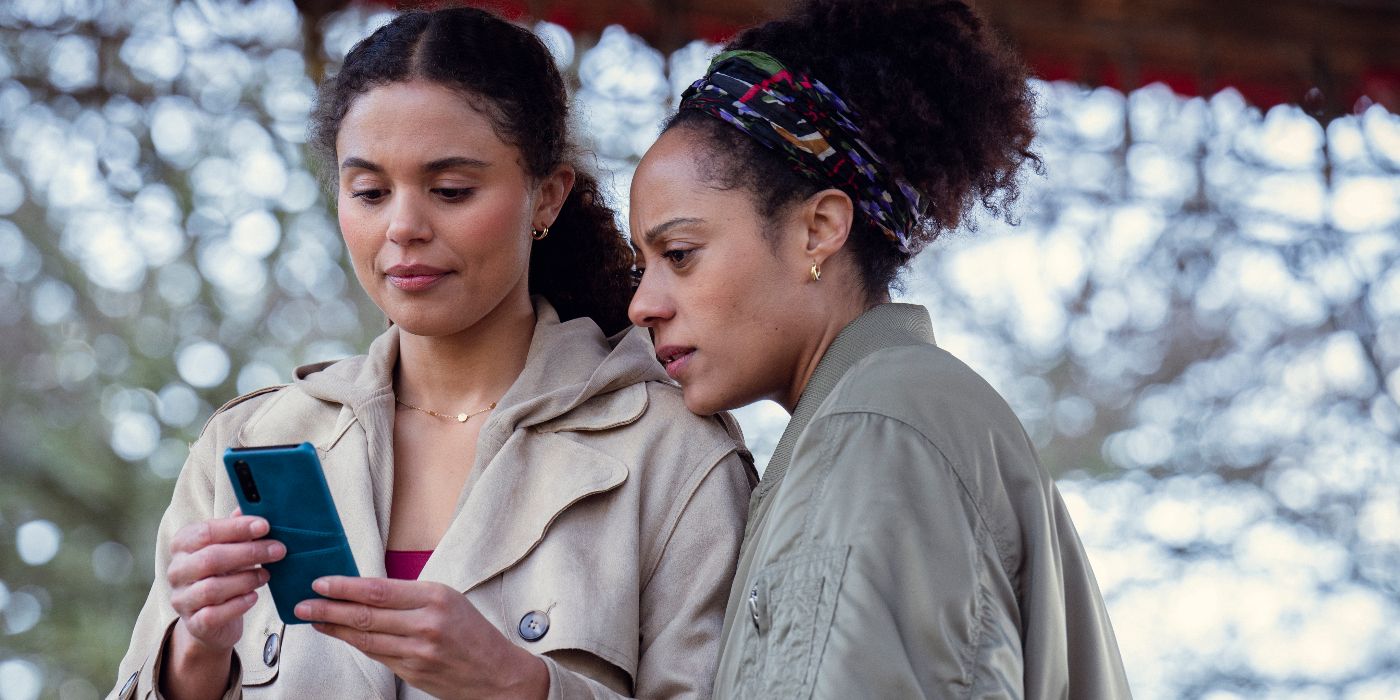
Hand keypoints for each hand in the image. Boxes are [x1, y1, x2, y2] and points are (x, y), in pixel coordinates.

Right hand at [167, 510, 285, 651]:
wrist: (212, 619)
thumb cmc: (223, 574)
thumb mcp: (230, 548)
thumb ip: (237, 529)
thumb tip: (250, 506)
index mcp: (183, 545)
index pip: (206, 532)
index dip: (237, 528)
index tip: (265, 526)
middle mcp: (177, 571)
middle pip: (210, 559)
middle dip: (249, 553)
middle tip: (278, 550)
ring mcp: (182, 599)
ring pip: (211, 588)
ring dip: (246, 579)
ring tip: (266, 575)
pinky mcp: (193, 623)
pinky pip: (213, 614)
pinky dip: (237, 605)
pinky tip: (254, 597)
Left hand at [295, 577, 548, 699]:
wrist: (497, 674)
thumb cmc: (473, 633)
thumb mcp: (448, 600)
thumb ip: (410, 596)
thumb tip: (365, 591)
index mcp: (436, 597)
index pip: (378, 590)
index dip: (344, 587)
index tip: (321, 583)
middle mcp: (426, 623)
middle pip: (365, 615)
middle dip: (328, 608)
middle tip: (304, 603)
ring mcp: (418, 652)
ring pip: (365, 638)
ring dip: (334, 629)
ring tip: (313, 620)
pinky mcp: (412, 673)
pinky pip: (377, 655)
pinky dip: (355, 644)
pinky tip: (341, 636)